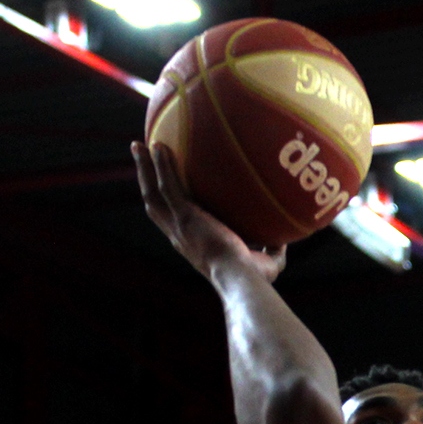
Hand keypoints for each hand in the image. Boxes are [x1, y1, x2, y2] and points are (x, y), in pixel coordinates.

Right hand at [132, 141, 285, 283]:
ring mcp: (179, 225)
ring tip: (139, 145)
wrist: (241, 278)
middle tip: (142, 157)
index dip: (166, 205)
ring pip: (153, 192)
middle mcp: (178, 234)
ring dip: (145, 168)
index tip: (164, 188)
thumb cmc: (253, 278)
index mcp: (191, 243)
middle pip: (154, 203)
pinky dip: (162, 165)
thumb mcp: (264, 262)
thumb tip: (283, 239)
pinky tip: (160, 145)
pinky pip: (168, 184)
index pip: (173, 221)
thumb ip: (270, 249)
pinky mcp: (184, 216)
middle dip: (146, 179)